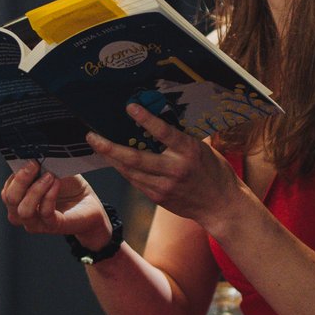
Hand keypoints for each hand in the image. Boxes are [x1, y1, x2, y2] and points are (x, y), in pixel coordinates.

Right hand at [1, 161, 112, 248]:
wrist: (88, 204)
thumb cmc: (67, 187)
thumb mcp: (50, 171)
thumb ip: (38, 166)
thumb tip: (31, 151)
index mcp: (19, 199)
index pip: (7, 189)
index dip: (14, 175)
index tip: (28, 158)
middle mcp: (22, 213)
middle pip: (10, 199)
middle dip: (21, 180)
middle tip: (34, 164)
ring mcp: (36, 222)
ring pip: (24, 210)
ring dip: (35, 190)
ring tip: (49, 176)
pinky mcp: (52, 226)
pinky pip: (45, 212)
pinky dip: (50, 196)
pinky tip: (56, 183)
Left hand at [87, 104, 246, 231]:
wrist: (222, 206)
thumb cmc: (215, 172)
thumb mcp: (202, 148)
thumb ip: (181, 139)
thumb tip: (158, 120)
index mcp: (188, 152)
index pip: (164, 133)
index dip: (146, 119)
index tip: (130, 107)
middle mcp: (174, 169)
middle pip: (135, 158)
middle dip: (109, 147)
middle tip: (92, 137)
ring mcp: (164, 186)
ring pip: (130, 171)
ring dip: (111, 158)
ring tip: (98, 146)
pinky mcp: (158, 198)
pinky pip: (135, 181)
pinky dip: (124, 170)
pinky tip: (115, 161)